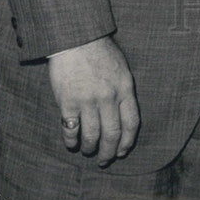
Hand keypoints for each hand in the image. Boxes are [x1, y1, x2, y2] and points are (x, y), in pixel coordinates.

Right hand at [48, 35, 139, 165]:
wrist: (76, 39)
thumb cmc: (100, 51)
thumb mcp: (121, 68)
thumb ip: (123, 90)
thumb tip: (123, 114)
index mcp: (125, 88)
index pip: (131, 123)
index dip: (127, 141)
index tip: (122, 151)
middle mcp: (109, 97)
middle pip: (112, 134)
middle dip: (109, 152)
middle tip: (104, 160)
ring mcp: (88, 101)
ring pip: (92, 136)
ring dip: (90, 148)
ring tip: (88, 150)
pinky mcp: (68, 103)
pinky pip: (71, 131)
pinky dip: (71, 141)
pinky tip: (72, 142)